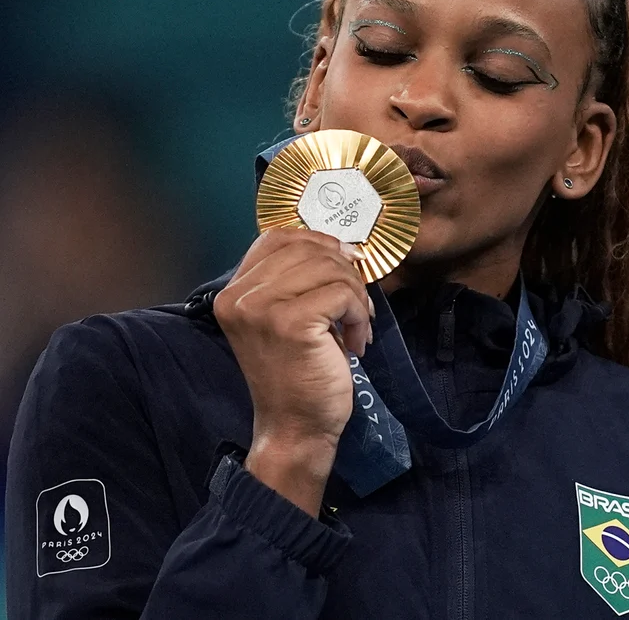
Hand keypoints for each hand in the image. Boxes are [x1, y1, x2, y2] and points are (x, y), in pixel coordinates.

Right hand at [213, 228, 371, 513]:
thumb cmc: (296, 373)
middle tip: (357, 305)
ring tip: (357, 326)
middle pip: (307, 249)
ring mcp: (261, 309)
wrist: (294, 428)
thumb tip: (342, 246)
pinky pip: (342, 294)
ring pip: (329, 268)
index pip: (277, 237)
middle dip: (344, 271)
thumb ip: (296, 279)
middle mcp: (238, 296)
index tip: (344, 265)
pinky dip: (360, 314)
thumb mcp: (284, 316)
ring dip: (356, 295)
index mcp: (232, 292)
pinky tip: (357, 340)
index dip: (318, 242)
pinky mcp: (291, 323)